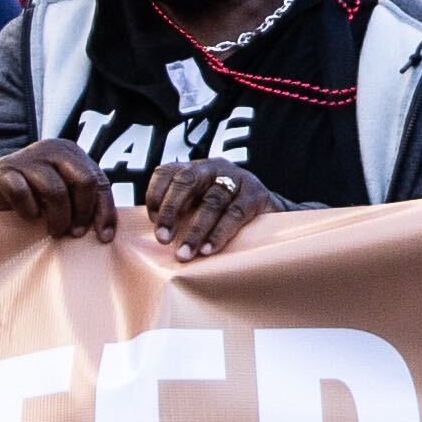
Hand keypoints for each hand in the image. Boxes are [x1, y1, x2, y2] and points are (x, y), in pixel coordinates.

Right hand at [0, 144, 115, 238]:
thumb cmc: (34, 197)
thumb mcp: (64, 197)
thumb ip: (85, 204)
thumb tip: (106, 234)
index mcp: (71, 153)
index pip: (99, 181)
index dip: (104, 211)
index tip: (103, 238)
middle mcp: (52, 149)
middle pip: (84, 181)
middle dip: (82, 213)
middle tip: (74, 233)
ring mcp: (27, 157)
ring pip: (56, 191)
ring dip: (58, 218)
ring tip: (53, 231)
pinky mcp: (4, 170)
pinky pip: (23, 193)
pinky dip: (29, 211)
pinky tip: (29, 217)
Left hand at [144, 157, 280, 261]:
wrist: (270, 211)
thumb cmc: (224, 212)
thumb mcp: (199, 204)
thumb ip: (179, 212)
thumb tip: (153, 235)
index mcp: (194, 168)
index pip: (167, 172)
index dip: (156, 194)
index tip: (152, 221)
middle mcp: (214, 168)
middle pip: (187, 181)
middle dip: (171, 210)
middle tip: (162, 239)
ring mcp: (236, 179)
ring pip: (211, 201)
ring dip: (196, 230)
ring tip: (185, 254)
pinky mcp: (255, 195)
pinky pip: (234, 214)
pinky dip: (219, 233)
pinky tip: (208, 250)